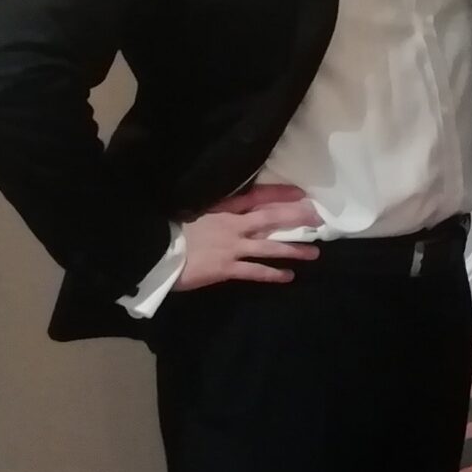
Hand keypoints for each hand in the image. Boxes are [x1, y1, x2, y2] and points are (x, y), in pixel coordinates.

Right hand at [177, 185, 320, 288]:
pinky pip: (256, 271)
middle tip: (318, 219)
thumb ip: (214, 208)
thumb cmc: (169, 230)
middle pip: (271, 218)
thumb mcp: (193, 210)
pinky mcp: (227, 268)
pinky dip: (273, 274)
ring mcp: (232, 247)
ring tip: (315, 253)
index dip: (280, 195)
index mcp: (222, 208)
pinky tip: (289, 276)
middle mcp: (232, 225)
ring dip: (294, 249)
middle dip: (296, 218)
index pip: (257, 197)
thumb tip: (232, 207)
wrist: (153, 250)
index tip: (300, 194)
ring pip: (270, 246)